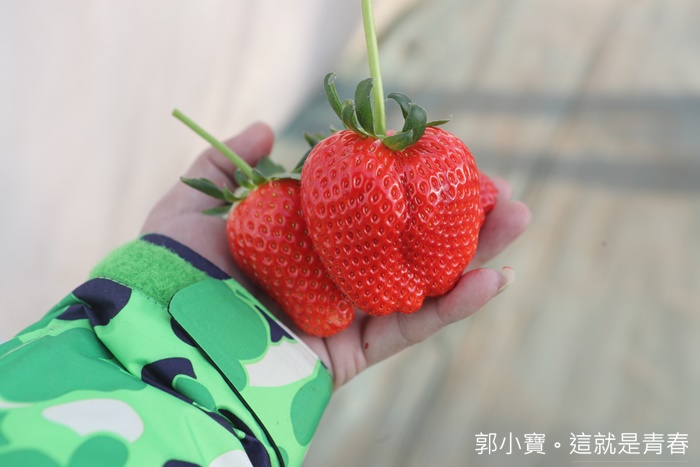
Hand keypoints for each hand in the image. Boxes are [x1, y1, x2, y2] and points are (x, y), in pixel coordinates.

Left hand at [142, 122, 530, 387]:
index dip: (410, 184)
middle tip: (502, 192)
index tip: (448, 159)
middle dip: (456, 217)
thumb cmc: (175, 269)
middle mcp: (330, 276)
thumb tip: (269, 127)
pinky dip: (455, 307)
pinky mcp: (354, 355)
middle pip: (406, 243)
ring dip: (475, 254)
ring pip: (423, 282)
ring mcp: (346, 316)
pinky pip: (412, 328)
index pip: (369, 208)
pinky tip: (496, 278)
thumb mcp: (193, 202)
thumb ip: (228, 165)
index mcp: (303, 241)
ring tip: (519, 220)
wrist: (167, 336)